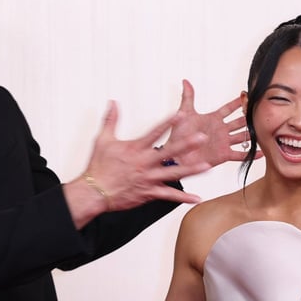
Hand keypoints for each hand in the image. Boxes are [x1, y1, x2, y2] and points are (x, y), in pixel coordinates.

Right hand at [75, 101, 210, 212]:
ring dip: (191, 170)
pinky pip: (168, 195)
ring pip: (173, 174)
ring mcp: (148, 179)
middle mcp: (144, 163)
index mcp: (135, 148)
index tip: (181, 114)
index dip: (168, 123)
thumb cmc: (98, 166)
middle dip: (186, 144)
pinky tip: (197, 198)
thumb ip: (111, 120)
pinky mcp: (148, 193)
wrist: (94, 191)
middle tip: (202, 137)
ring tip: (207, 166)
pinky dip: (183, 198)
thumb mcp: (103, 139)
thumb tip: (113, 102)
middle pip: (169, 152)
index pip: (155, 132)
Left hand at [163, 79, 255, 169]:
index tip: (247, 95)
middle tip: (260, 111)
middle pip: (239, 122)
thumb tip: (185, 81)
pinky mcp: (223, 155)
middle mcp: (220, 130)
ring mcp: (223, 142)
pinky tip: (261, 152)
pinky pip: (240, 154)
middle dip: (249, 116)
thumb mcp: (184, 114)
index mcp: (213, 119)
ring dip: (253, 133)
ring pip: (243, 136)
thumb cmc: (178, 136)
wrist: (175, 155)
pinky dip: (250, 154)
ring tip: (265, 129)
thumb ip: (188, 97)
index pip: (228, 109)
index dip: (237, 102)